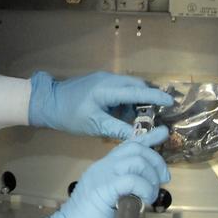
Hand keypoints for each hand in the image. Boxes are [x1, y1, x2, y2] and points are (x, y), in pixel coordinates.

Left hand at [28, 71, 174, 139]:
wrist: (46, 103)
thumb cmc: (69, 115)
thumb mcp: (95, 125)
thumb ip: (119, 129)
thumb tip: (140, 137)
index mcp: (108, 88)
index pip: (138, 91)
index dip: (156, 97)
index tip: (171, 102)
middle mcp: (109, 80)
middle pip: (136, 86)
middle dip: (149, 99)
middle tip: (158, 114)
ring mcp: (103, 80)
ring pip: (128, 88)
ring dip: (136, 101)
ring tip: (141, 119)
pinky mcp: (99, 84)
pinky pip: (119, 90)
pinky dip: (126, 101)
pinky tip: (125, 116)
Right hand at [32, 126, 170, 217]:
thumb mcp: (109, 201)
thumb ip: (123, 192)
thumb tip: (144, 193)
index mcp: (103, 168)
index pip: (127, 145)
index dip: (148, 137)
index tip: (163, 132)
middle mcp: (102, 167)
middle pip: (135, 149)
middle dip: (156, 161)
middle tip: (163, 180)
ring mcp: (102, 176)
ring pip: (136, 161)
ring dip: (151, 177)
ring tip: (150, 195)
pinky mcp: (103, 190)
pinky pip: (131, 180)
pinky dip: (144, 189)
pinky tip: (144, 201)